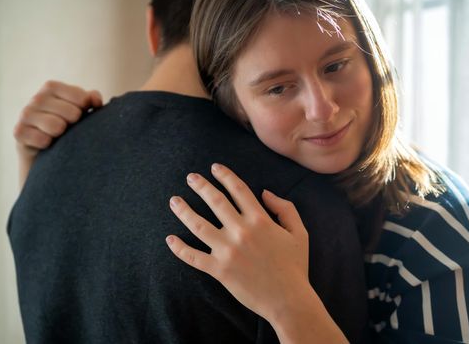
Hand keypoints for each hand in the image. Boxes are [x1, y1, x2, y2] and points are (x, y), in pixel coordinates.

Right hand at [14, 80, 102, 186]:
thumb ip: (91, 100)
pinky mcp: (18, 132)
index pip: (82, 98)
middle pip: (72, 113)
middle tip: (69, 128)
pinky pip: (42, 139)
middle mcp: (37, 98)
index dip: (87, 110)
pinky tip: (48, 144)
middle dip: (76, 125)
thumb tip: (95, 99)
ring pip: (56, 126)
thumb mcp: (82, 110)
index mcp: (53, 87)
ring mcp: (25, 114)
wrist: (46, 150)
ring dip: (62, 135)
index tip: (83, 114)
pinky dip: (48, 144)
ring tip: (59, 135)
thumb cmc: (68, 124)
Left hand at [166, 163, 309, 322]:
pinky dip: (179, 248)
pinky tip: (169, 239)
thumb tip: (266, 192)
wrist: (288, 300)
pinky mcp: (219, 270)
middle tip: (190, 177)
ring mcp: (228, 251)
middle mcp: (241, 232)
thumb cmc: (295, 266)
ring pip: (199, 226)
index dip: (225, 176)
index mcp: (260, 220)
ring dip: (184, 211)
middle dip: (201, 186)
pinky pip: (194, 257)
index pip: (239, 190)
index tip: (214, 167)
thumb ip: (285, 208)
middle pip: (215, 202)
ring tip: (174, 201)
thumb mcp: (299, 232)